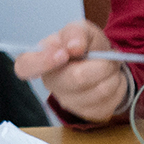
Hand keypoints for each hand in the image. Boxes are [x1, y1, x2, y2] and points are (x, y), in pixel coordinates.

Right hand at [12, 20, 129, 122]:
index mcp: (41, 60)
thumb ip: (75, 32)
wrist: (104, 64)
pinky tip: (111, 79)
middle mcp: (52, 84)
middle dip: (101, 64)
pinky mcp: (90, 114)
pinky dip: (118, 85)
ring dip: (112, 75)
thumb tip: (74, 46)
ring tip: (109, 67)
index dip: (42, 62)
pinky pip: (112, 100)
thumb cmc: (85, 46)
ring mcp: (70, 103)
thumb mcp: (80, 30)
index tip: (63, 54)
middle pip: (77, 78)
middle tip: (106, 57)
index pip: (25, 66)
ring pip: (100, 90)